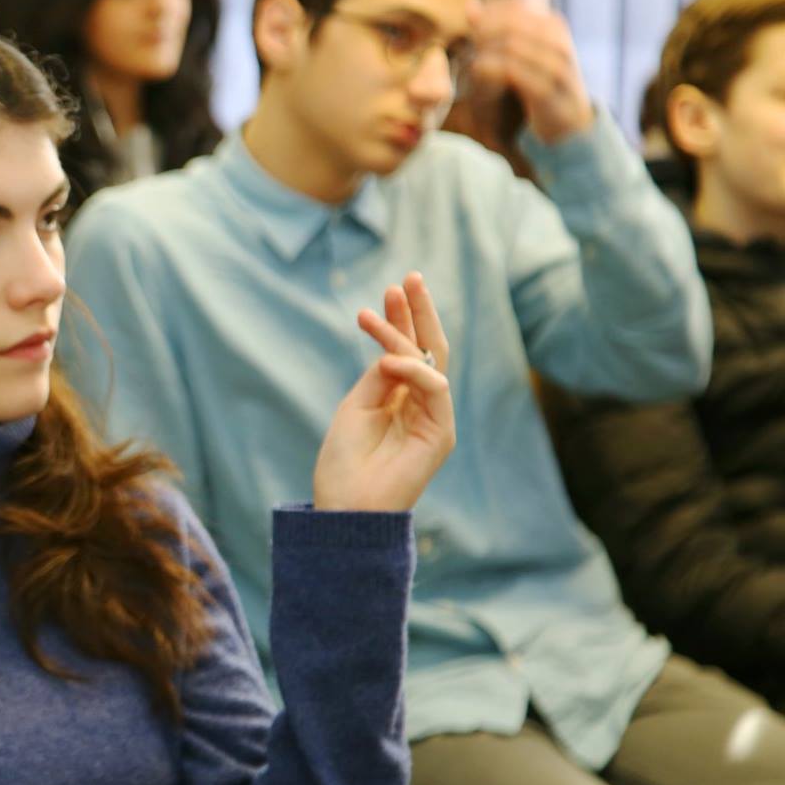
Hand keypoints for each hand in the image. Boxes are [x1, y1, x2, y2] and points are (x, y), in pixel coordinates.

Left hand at [312, 273, 456, 511]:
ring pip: (431, 363)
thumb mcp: (356, 406)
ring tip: (370, 317)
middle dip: (420, 312)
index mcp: (400, 398)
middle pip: (431, 350)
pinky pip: (435, 389)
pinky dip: (412, 370)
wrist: (346, 507)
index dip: (402, 319)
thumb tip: (396, 350)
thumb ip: (380, 376)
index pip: (408, 351)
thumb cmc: (344, 462)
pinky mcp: (440, 433)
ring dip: (403, 335)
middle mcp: (421, 405)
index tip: (389, 290)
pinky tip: (386, 360)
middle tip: (409, 277)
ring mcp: (434, 418)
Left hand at [470, 0, 591, 143]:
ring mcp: (557, 67)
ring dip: (486, 49)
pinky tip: (478, 68)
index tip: (473, 25)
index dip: (490, 14)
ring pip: (513, 48)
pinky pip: (515, 73)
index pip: (517, 10)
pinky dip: (492, 68)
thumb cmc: (540, 79)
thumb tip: (469, 8)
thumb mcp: (523, 50)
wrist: (569, 118)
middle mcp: (559, 44)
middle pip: (512, 27)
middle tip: (472, 39)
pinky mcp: (548, 91)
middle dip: (486, 31)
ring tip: (474, 55)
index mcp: (556, 28)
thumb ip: (496, 29)